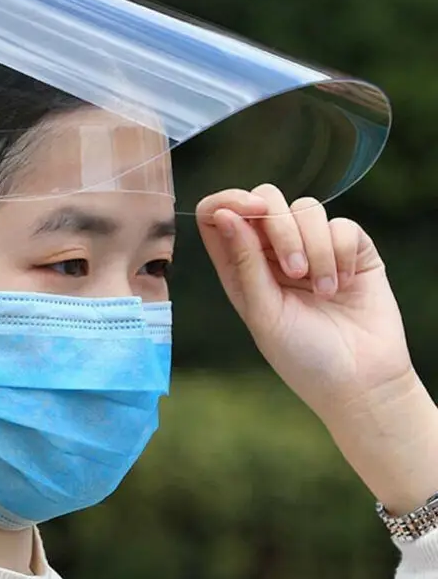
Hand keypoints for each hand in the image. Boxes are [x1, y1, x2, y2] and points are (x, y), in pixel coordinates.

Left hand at [196, 185, 437, 513]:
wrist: (359, 380)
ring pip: (306, 207)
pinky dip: (341, 252)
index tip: (249, 210)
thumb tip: (222, 214)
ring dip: (313, 247)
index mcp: (240, 266)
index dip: (227, 200)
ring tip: (321, 290)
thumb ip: (244, 261)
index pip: (219, 214)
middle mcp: (272, 252)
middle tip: (292, 271)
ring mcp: (312, 247)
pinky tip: (342, 285)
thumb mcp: (263, 312)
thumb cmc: (302, 355)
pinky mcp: (350, 249)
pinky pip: (342, 224)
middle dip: (279, 225)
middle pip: (265, 199)